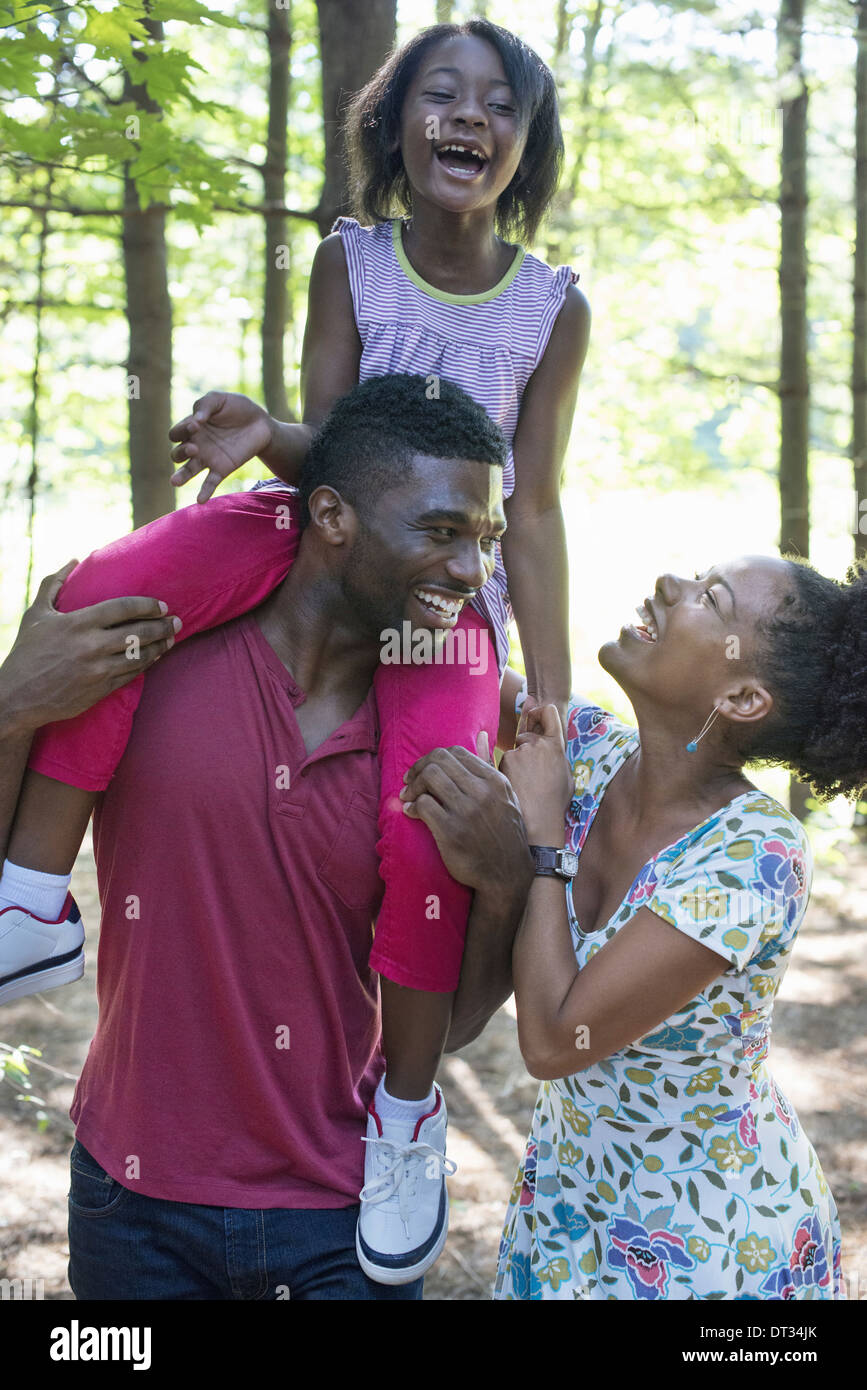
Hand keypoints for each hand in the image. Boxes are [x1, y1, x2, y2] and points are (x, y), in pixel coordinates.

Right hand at [0, 562, 179, 735]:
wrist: (17, 696)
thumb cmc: (26, 652)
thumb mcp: (36, 614)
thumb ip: (53, 584)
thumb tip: (73, 561)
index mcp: (77, 623)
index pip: (122, 608)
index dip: (146, 605)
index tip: (160, 605)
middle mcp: (90, 646)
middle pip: (137, 632)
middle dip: (161, 626)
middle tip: (176, 621)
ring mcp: (97, 670)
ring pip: (139, 655)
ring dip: (159, 647)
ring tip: (171, 639)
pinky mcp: (100, 690)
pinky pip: (131, 675)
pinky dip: (145, 664)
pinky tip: (154, 657)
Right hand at [169, 391, 273, 501]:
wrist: (261, 423)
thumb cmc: (238, 408)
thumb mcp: (219, 399)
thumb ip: (205, 405)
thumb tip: (195, 421)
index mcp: (191, 428)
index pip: (176, 434)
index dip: (182, 430)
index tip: (197, 424)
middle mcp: (196, 445)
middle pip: (176, 454)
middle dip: (181, 452)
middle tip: (195, 447)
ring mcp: (208, 459)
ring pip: (187, 471)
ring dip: (180, 476)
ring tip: (175, 481)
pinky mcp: (222, 469)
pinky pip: (209, 483)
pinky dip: (204, 492)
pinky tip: (200, 501)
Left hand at [400, 731, 534, 898]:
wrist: (507, 874)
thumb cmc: (504, 833)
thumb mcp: (505, 795)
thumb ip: (489, 765)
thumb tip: (478, 735)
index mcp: (494, 780)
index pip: (456, 752)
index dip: (433, 758)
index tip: (425, 770)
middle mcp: (482, 792)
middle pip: (439, 761)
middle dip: (418, 768)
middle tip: (409, 780)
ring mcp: (466, 811)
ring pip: (429, 778)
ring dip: (413, 786)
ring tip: (408, 796)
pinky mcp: (451, 831)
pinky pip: (423, 805)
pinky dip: (412, 806)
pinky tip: (412, 812)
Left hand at [499, 696, 571, 843]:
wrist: (538, 821)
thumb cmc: (554, 801)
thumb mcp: (565, 775)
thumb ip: (556, 753)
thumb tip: (549, 737)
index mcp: (557, 745)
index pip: (549, 712)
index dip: (541, 711)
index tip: (535, 714)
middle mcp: (538, 744)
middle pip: (527, 733)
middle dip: (526, 745)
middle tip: (531, 770)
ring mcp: (519, 752)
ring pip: (514, 749)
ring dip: (516, 761)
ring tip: (525, 785)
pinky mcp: (504, 762)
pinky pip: (502, 759)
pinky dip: (506, 769)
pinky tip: (515, 784)